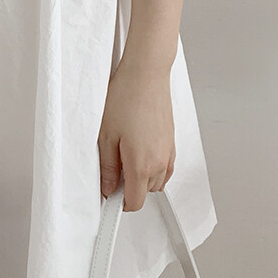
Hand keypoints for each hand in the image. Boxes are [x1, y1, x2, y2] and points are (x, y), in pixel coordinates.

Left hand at [97, 54, 175, 210]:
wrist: (147, 74)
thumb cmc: (126, 97)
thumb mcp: (106, 135)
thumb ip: (107, 167)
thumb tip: (107, 187)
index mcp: (141, 163)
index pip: (134, 202)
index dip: (119, 203)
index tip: (108, 197)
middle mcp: (160, 162)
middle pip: (146, 193)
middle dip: (129, 188)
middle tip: (112, 169)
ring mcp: (169, 152)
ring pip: (156, 181)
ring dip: (141, 177)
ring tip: (124, 155)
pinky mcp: (172, 142)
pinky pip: (164, 167)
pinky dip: (152, 166)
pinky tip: (138, 149)